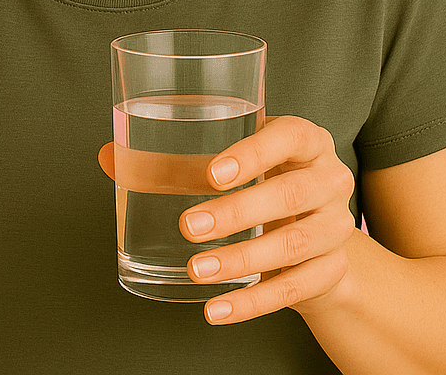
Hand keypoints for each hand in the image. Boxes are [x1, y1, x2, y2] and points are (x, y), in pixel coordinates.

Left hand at [97, 115, 355, 324]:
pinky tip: (216, 308)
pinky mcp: (331, 271)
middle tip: (189, 227)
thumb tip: (109, 156)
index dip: (252, 154)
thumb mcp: (232, 164)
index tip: (211, 173)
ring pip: (293, 245)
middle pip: (290, 194)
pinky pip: (294, 290)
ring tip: (196, 270)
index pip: (287, 136)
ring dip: (241, 260)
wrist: (318, 232)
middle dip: (238, 213)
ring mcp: (336, 227)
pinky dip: (252, 303)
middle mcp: (329, 179)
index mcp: (305, 140)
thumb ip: (174, 160)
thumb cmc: (264, 181)